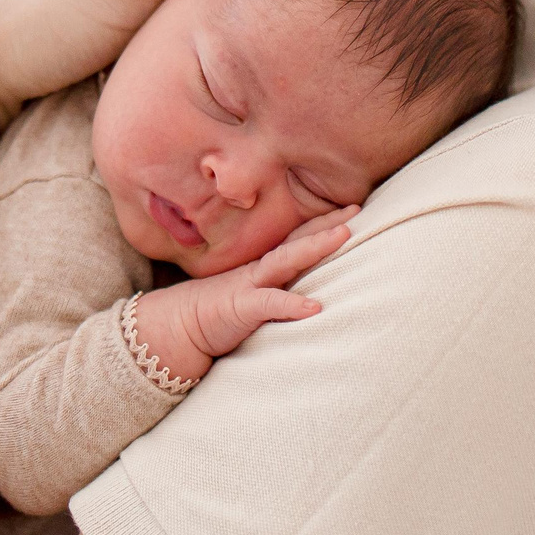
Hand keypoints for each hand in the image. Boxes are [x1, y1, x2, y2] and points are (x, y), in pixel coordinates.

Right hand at [130, 206, 357, 383]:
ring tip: (344, 236)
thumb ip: (273, 288)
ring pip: (287, 261)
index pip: (296, 239)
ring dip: (315, 247)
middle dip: (326, 224)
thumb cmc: (216, 312)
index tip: (352, 209)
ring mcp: (250, 286)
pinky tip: (315, 307)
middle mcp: (260, 270)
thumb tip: (305, 289)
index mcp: (263, 268)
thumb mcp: (249, 295)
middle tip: (357, 209)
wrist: (177, 326)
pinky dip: (292, 304)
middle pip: (297, 241)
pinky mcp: (241, 308)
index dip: (322, 224)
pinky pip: (269, 304)